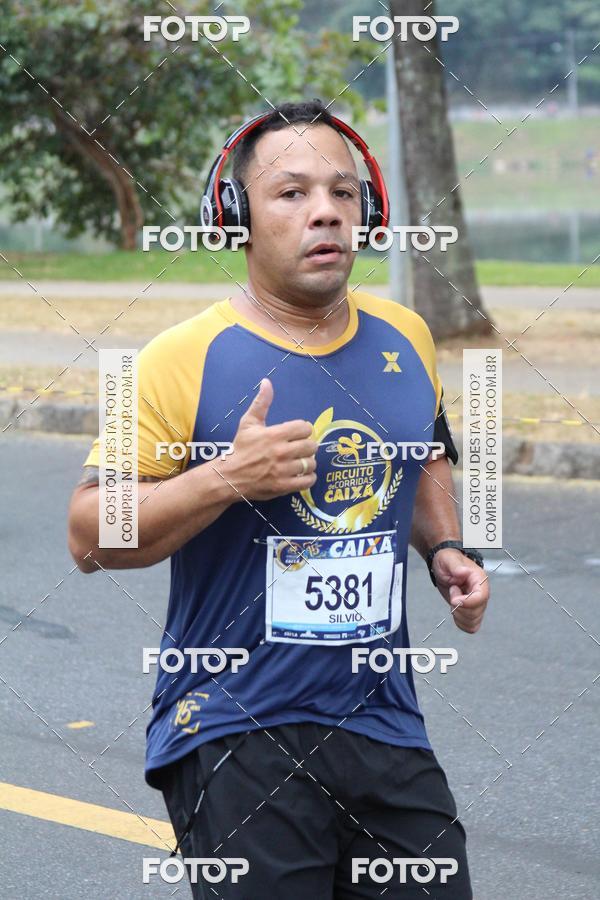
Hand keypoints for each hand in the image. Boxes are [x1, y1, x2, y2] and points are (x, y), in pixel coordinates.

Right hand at [221, 378, 317, 500]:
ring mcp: (283, 471)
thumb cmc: (240, 448)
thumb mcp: (249, 422)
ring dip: (308, 462)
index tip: (297, 434)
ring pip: (310, 464)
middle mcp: (281, 452)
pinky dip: (309, 477)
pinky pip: (307, 481)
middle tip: (300, 448)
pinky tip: (303, 474)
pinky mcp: (284, 486)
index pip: (304, 428)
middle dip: (307, 445)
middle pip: (311, 446)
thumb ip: (261, 402)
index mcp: (274, 435)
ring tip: (300, 461)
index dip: (303, 430)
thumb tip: (267, 381)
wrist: (230, 476)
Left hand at [432, 549, 488, 633]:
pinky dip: (461, 622)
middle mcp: (482, 594)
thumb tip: (463, 572)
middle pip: (476, 612)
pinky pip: (471, 627)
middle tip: (452, 590)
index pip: (481, 598)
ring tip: (454, 598)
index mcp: (479, 580)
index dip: (467, 602)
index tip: (454, 599)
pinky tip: (455, 610)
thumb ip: (456, 566)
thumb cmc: (448, 561)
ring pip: (474, 622)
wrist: (445, 567)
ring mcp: (478, 605)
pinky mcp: (472, 612)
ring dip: (459, 615)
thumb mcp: (448, 559)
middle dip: (459, 607)